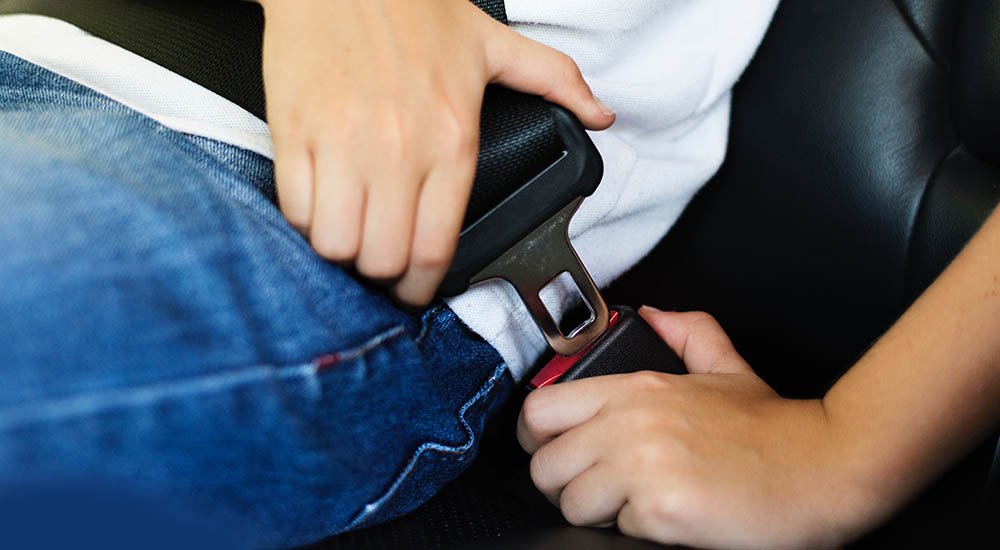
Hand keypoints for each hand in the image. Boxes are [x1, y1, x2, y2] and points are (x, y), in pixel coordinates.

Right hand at [259, 0, 614, 305]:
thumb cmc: (409, 7)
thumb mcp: (493, 43)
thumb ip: (554, 80)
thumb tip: (600, 114)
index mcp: (451, 138)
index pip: (436, 248)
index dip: (422, 286)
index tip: (414, 290)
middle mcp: (399, 150)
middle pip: (384, 259)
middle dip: (382, 272)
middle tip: (381, 258)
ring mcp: (343, 143)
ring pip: (336, 244)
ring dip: (342, 248)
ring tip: (349, 230)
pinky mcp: (296, 133)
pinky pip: (296, 208)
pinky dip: (305, 217)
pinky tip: (319, 200)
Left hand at [517, 308, 877, 547]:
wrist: (825, 468)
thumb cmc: (774, 430)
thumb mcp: (727, 367)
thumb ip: (687, 333)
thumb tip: (653, 314)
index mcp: (635, 389)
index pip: (539, 410)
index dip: (536, 437)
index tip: (553, 450)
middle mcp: (629, 423)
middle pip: (543, 465)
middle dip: (564, 483)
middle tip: (598, 487)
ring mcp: (642, 467)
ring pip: (570, 503)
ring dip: (597, 512)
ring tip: (636, 504)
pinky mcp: (660, 511)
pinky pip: (612, 532)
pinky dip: (636, 532)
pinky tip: (668, 518)